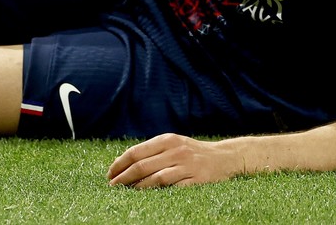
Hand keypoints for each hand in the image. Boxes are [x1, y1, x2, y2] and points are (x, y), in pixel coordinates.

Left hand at [107, 133, 236, 187]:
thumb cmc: (193, 152)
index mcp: (167, 140)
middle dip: (123, 177)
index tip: (110, 173)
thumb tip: (125, 162)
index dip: (120, 163)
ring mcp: (186, 166)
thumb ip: (153, 150)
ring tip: (125, 191)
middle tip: (112, 185)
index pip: (136, 152)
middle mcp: (176, 151)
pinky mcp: (196, 180)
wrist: (225, 157)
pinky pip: (172, 187)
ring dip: (137, 186)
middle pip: (142, 165)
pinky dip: (157, 192)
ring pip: (155, 178)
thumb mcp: (174, 144)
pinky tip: (147, 196)